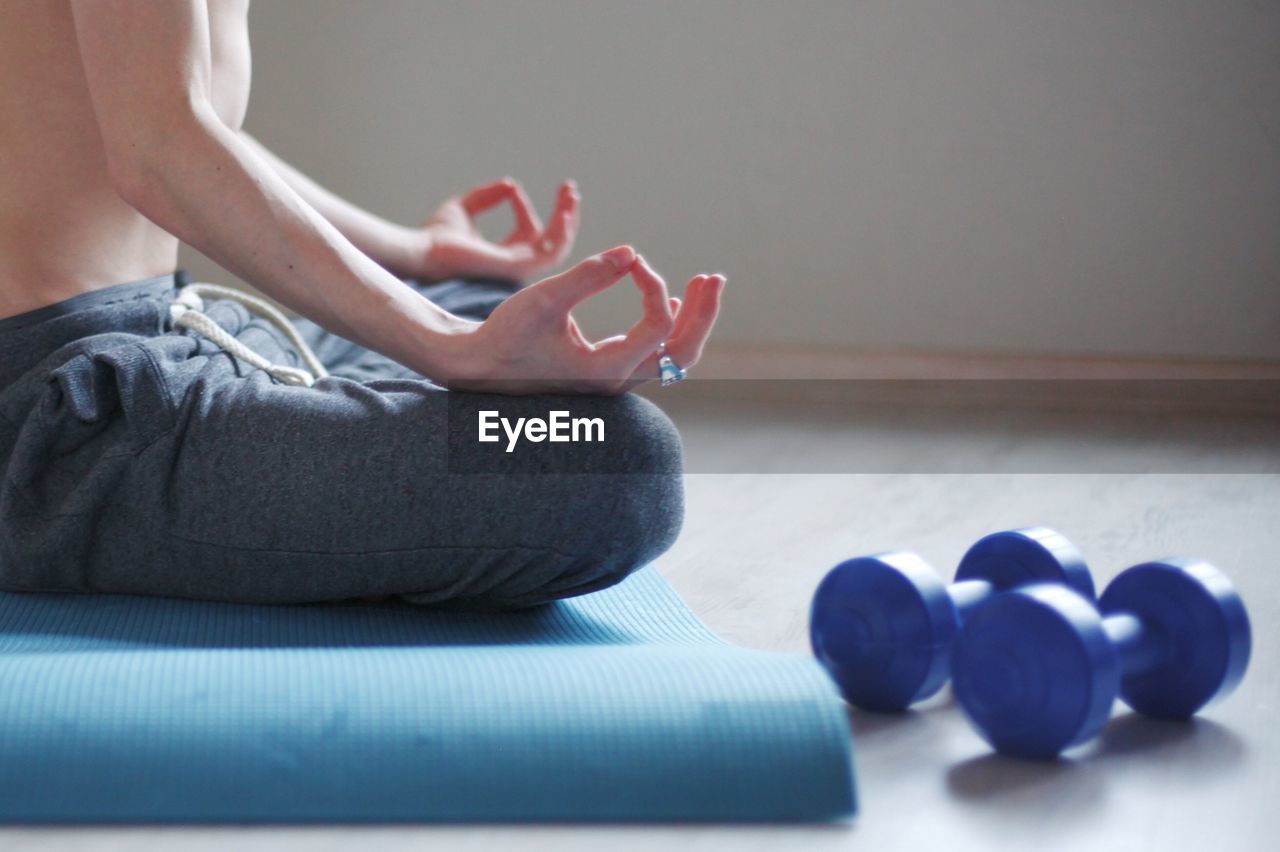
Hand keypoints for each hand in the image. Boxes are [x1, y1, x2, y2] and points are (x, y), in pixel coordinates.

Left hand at [414, 178, 579, 282]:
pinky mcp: (517, 267)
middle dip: (564, 216)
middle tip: (569, 189)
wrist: (422, 250)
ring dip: (568, 221)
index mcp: (501, 256)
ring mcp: (517, 269)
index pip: (526, 232)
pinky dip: (562, 232)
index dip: (524, 207)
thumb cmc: (434, 237)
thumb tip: (511, 184)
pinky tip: (565, 211)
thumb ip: (485, 197)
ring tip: (571, 195)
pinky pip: (551, 253)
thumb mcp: (462, 208)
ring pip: (557, 249)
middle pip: (550, 243)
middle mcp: (513, 266)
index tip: (512, 188)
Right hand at [448, 245, 724, 394]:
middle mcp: (617, 380)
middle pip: (683, 352)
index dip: (655, 287)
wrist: (480, 366)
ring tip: (704, 284)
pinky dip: (671, 328)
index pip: (657, 327)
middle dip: (703, 313)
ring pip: (674, 357)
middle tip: (714, 277)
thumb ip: (588, 276)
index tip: (634, 263)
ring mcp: (615, 379)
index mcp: (605, 370)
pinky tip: (673, 303)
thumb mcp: (544, 300)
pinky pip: (656, 355)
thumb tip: (632, 251)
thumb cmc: (506, 334)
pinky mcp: (609, 371)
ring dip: (692, 320)